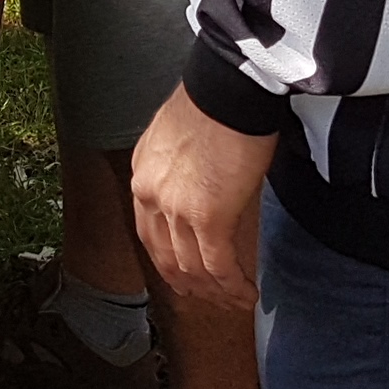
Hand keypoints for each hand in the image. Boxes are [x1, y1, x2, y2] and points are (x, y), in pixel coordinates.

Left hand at [128, 85, 276, 310]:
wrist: (229, 87)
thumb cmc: (215, 99)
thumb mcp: (181, 135)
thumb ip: (182, 166)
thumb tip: (203, 181)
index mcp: (143, 172)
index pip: (148, 230)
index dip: (167, 258)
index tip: (182, 274)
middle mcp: (150, 194)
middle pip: (165, 256)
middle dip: (188, 283)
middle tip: (207, 298)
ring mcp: (176, 209)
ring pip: (191, 267)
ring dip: (214, 290)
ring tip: (233, 301)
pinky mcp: (208, 218)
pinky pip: (218, 265)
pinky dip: (231, 285)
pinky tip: (245, 293)